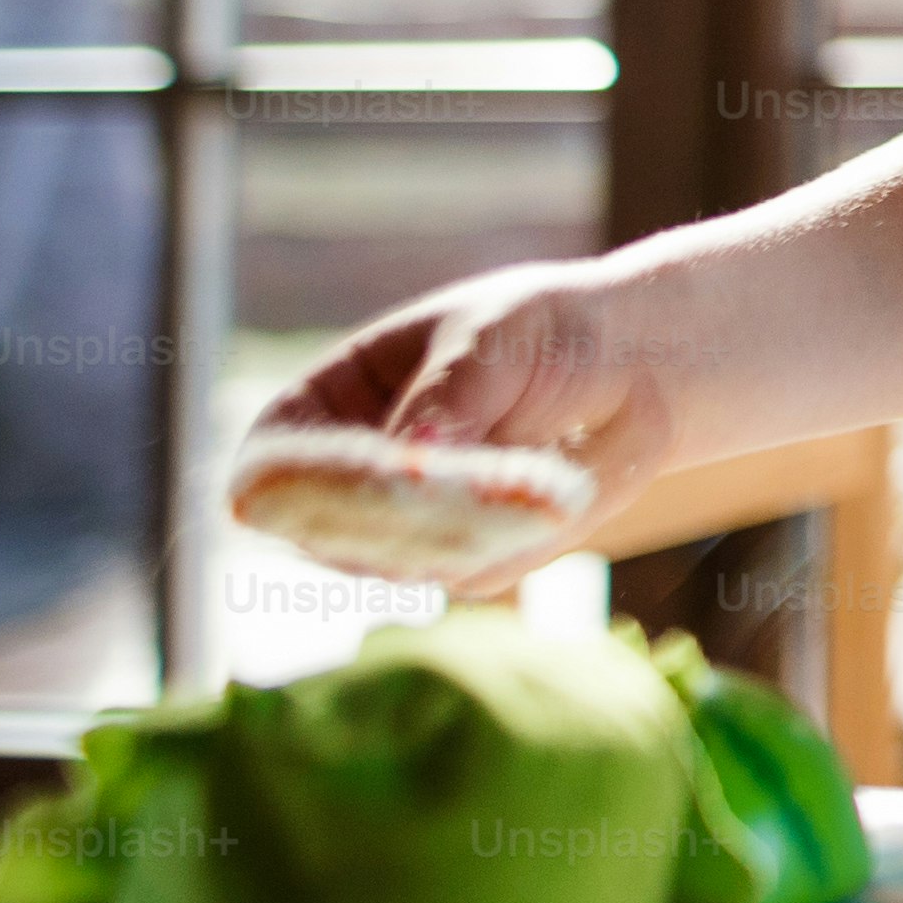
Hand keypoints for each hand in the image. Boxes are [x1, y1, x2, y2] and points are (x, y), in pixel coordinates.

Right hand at [247, 262, 685, 592]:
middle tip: (491, 482)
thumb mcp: (492, 338)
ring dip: (472, 528)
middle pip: (324, 534)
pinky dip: (517, 539)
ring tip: (543, 475)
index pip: (268, 467)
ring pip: (402, 564)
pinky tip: (559, 493)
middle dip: (403, 515)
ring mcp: (405, 530)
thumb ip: (448, 399)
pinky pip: (473, 573)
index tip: (379, 477)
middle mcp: (349, 478)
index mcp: (327, 404)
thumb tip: (410, 459)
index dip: (299, 485)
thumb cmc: (545, 329)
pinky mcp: (467, 561)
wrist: (635, 366)